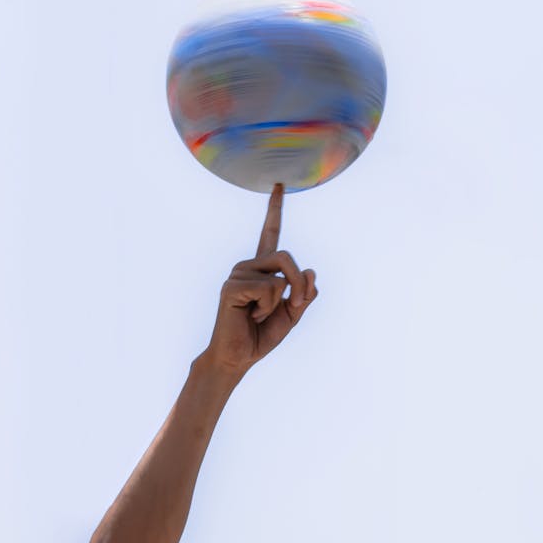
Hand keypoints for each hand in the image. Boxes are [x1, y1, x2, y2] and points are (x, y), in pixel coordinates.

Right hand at [204, 184, 317, 376]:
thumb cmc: (260, 336)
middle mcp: (248, 266)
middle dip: (298, 285)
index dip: (275, 209)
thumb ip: (304, 293)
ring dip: (279, 302)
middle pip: (287, 257)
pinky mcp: (231, 286)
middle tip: (292, 306)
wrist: (238, 357)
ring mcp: (237, 274)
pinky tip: (250, 316)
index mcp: (262, 269)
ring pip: (280, 276)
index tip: (279, 185)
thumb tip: (310, 271)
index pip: (270, 233)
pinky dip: (266, 309)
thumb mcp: (292, 314)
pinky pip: (268, 290)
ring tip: (258, 316)